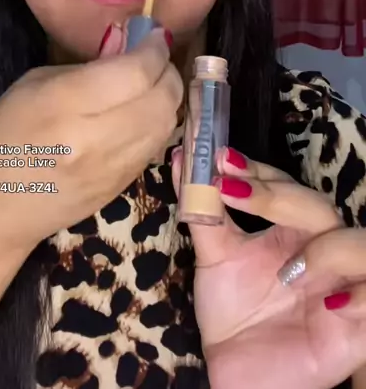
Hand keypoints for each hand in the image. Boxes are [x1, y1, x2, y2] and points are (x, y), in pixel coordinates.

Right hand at [0, 25, 181, 252]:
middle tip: (157, 61)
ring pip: (166, 123)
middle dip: (168, 72)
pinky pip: (156, 146)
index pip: (135, 72)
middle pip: (162, 98)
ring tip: (154, 84)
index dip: (154, 50)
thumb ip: (86, 66)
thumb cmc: (5, 135)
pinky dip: (157, 123)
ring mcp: (113, 168)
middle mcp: (96, 138)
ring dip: (168, 98)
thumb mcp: (34, 84)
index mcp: (66, 104)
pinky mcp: (123, 188)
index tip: (155, 36)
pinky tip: (143, 114)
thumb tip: (128, 47)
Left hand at [171, 146, 365, 388]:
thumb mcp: (215, 258)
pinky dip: (360, 295)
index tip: (221, 159)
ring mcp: (341, 285)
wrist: (239, 375)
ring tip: (286, 270)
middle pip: (318, 207)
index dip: (257, 171)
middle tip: (233, 190)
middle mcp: (320, 249)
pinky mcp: (357, 325)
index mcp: (290, 230)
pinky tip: (329, 304)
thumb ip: (202, 210)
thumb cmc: (233, 313)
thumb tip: (179, 159)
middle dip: (277, 197)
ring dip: (326, 250)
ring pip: (360, 246)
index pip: (284, 186)